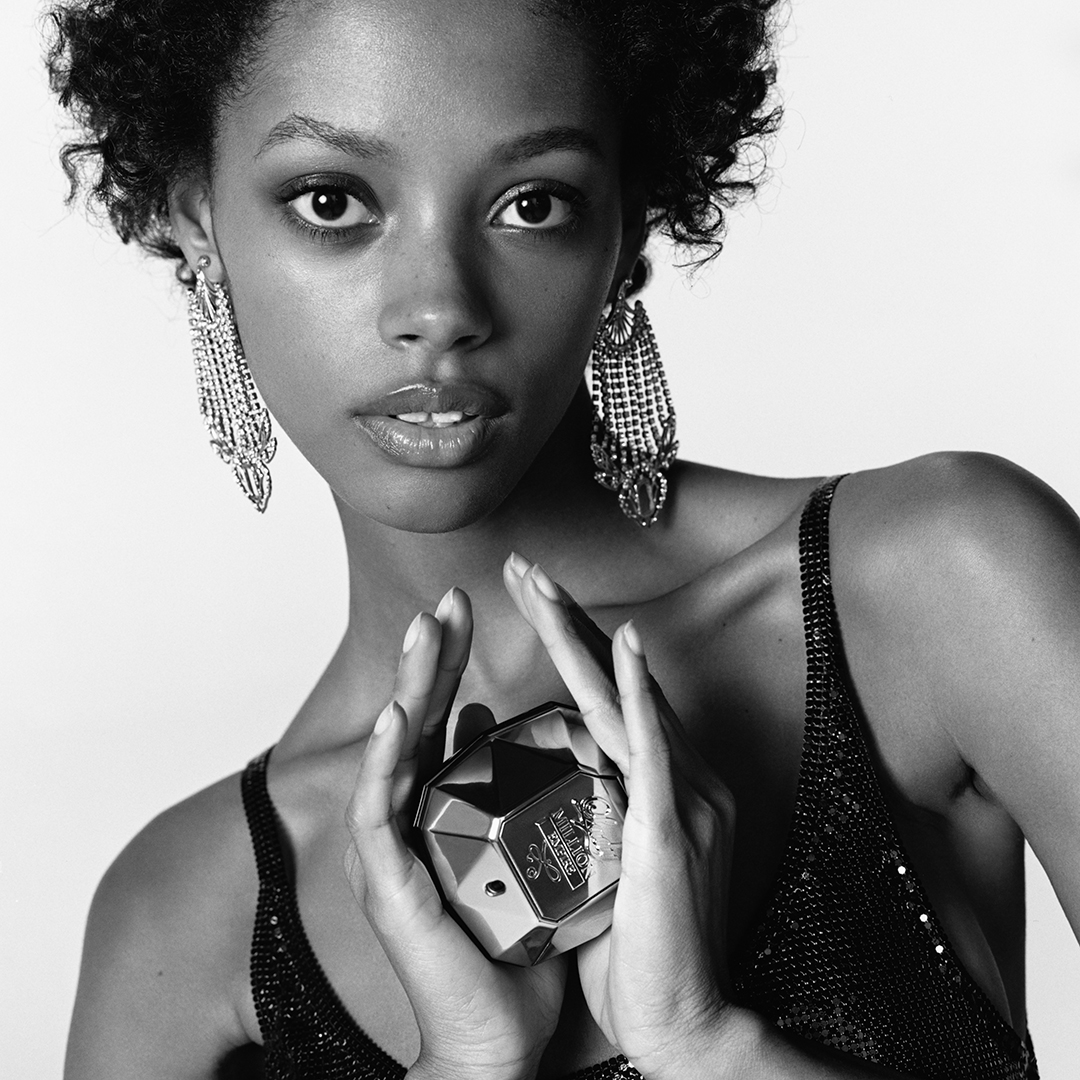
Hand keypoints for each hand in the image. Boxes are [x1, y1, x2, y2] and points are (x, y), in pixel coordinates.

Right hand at [344, 588, 565, 1079]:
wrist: (501, 1033)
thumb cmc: (514, 943)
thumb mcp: (515, 844)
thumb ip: (505, 784)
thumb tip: (497, 720)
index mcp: (437, 807)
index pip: (442, 716)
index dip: (452, 658)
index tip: (470, 606)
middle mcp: (406, 820)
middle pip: (416, 720)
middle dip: (430, 655)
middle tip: (448, 599)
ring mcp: (391, 850)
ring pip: (392, 751)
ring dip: (408, 687)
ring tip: (423, 630)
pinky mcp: (388, 884)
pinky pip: (379, 812)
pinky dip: (389, 760)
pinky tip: (402, 715)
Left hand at [504, 555, 737, 1079]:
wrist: (684, 1024)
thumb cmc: (641, 954)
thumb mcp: (609, 869)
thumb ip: (591, 818)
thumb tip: (555, 788)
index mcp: (668, 789)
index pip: (612, 700)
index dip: (575, 646)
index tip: (535, 602)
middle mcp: (685, 781)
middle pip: (615, 683)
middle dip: (566, 621)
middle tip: (523, 569)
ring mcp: (684, 801)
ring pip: (623, 699)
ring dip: (580, 636)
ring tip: (539, 584)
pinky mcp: (672, 831)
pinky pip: (653, 749)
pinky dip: (638, 693)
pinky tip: (625, 646)